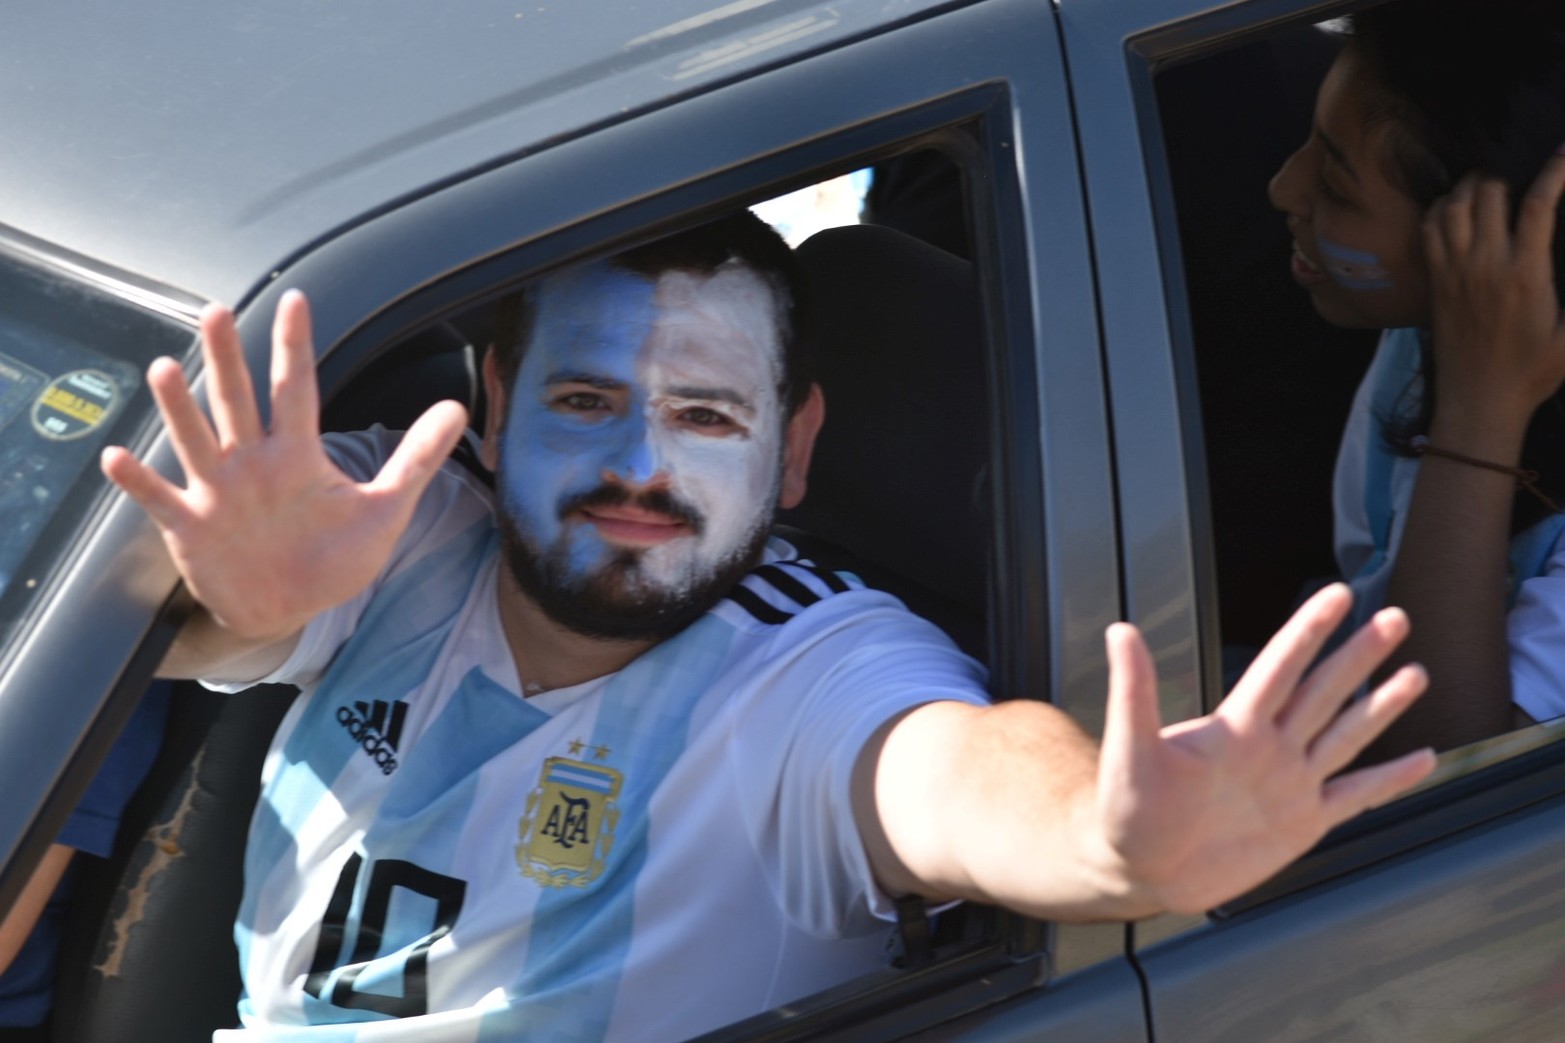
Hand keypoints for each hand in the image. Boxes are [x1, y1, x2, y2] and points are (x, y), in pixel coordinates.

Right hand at [102, 290, 468, 640]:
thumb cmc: (332, 556)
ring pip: (195, 440)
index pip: (297, 389)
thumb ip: (418, 459)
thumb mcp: (386, 508)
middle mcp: (252, 463)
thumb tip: (459, 407)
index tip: (296, 298)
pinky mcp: (190, 528)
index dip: (295, 346)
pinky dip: (138, 482)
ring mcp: (217, 492)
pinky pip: (160, 499)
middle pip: (238, 401)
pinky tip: (116, 456)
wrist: (289, 611)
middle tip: (215, 310)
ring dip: (178, 408)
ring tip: (164, 369)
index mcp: (297, 453)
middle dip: (226, 359)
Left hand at [1094, 583, 1434, 915]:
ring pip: (1346, 735)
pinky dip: (1390, 780)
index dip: (1309, 630)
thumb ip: (1134, 690)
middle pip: (1324, 690)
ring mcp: (1290, 784)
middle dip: (1359, 655)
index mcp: (1234, 726)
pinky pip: (1356, 797)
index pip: (1280, 666)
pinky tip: (1424, 759)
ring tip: (1416, 673)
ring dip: (1381, 706)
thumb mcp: (1129, 746)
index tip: (1337, 593)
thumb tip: (1120, 630)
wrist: (1137, 869)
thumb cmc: (1125, 808)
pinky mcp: (1302, 824)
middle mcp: (1269, 748)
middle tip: (1395, 617)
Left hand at [1424, 153, 1564, 436]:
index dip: (1555, 169)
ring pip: (1453, 205)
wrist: (1478, 401)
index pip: (1539, 203)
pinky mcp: (1435, 281)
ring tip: (1485, 186)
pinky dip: (1441, 210)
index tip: (1564, 150)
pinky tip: (1456, 210)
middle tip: (1516, 176)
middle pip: (1488, 192)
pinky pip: (1429, 230)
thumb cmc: (1533, 372)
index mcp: (1526, 272)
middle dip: (1506, 174)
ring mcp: (1454, 270)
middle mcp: (1485, 263)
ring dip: (1470, 187)